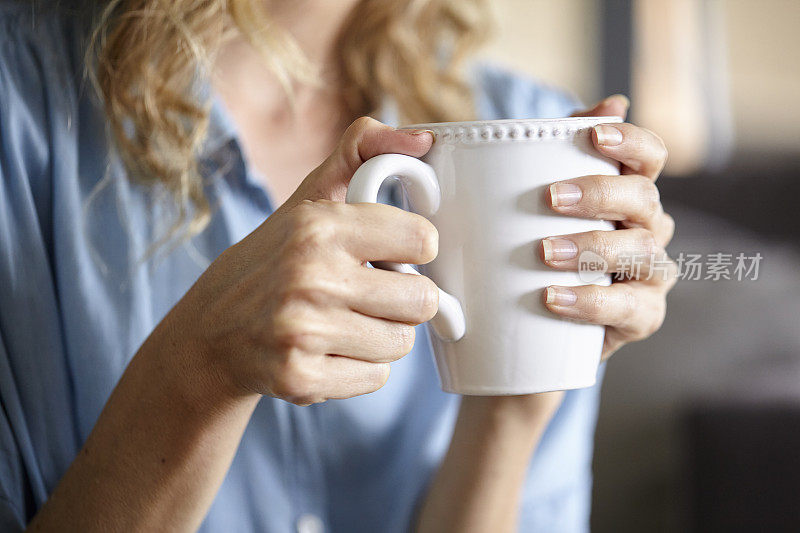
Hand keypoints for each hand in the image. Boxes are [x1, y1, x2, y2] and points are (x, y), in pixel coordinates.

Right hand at [171, 117, 438, 404]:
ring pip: (402, 343)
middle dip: (404, 298)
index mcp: (319, 227)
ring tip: (346, 322)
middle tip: (372, 294)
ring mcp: (303, 332)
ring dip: (383, 335)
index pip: (423, 239)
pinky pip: (377, 377)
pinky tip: (330, 351)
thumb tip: (424, 140)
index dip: (414, 248)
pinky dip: (361, 367)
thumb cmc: (273, 259)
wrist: (211, 333)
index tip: (393, 253)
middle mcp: (311, 278)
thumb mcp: (308, 199)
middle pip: (423, 300)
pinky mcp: (301, 379)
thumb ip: (361, 153)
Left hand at [541, 95, 676, 358]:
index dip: (630, 142)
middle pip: (645, 199)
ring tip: (543, 253)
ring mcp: (650, 273)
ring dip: (592, 248)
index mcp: (628, 193)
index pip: (649, 155)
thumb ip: (554, 152)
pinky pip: (631, 307)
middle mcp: (648, 228)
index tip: (595, 136)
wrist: (539, 325)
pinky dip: (592, 302)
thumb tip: (612, 102)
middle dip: (600, 194)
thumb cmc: (538, 251)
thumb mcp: (534, 202)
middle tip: (550, 198)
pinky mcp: (642, 316)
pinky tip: (554, 298)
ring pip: (642, 251)